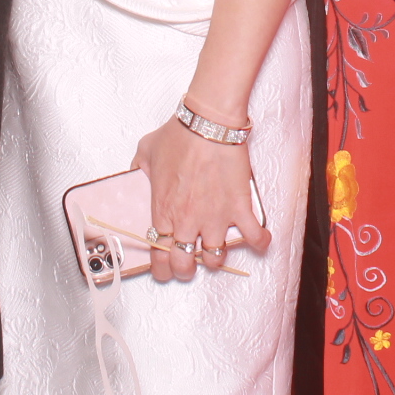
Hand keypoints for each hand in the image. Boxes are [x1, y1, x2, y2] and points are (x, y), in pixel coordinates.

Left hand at [132, 115, 270, 282]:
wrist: (207, 124)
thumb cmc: (179, 135)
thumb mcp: (146, 152)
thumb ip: (138, 169)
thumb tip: (134, 173)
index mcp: (164, 211)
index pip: (158, 255)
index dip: (161, 269)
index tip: (164, 270)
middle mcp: (188, 221)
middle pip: (185, 264)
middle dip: (186, 270)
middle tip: (188, 266)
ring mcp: (215, 218)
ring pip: (216, 258)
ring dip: (216, 259)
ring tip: (216, 252)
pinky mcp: (239, 208)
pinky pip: (253, 235)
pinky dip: (259, 241)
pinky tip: (260, 241)